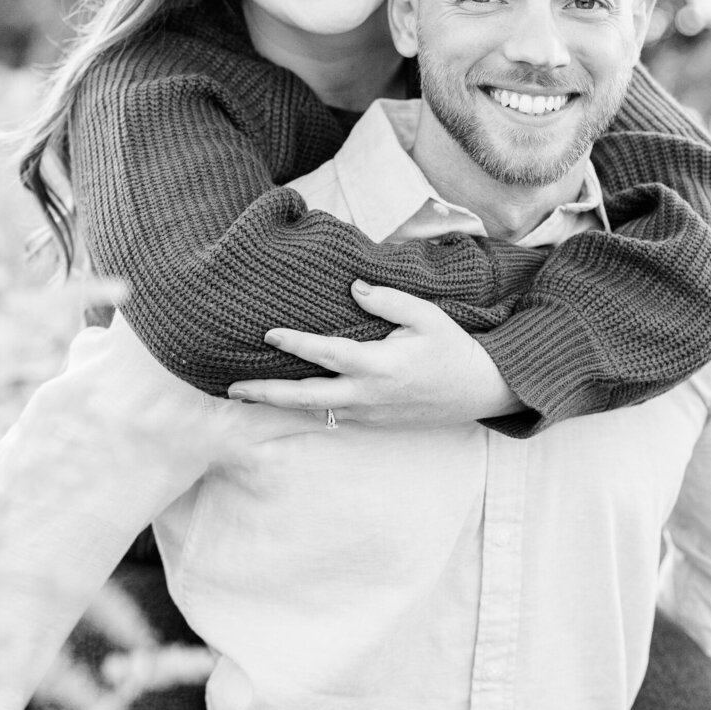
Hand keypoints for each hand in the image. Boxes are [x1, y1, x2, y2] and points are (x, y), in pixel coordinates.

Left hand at [227, 283, 522, 428]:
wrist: (479, 390)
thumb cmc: (452, 349)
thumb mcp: (427, 316)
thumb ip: (389, 301)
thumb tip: (354, 288)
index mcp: (379, 366)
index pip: (328, 355)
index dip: (297, 344)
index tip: (268, 334)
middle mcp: (368, 394)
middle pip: (307, 398)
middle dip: (267, 394)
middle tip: (232, 389)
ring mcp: (369, 412)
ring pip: (315, 410)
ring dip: (279, 403)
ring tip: (245, 394)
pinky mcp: (373, 421)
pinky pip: (332, 414)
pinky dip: (304, 408)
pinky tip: (285, 398)